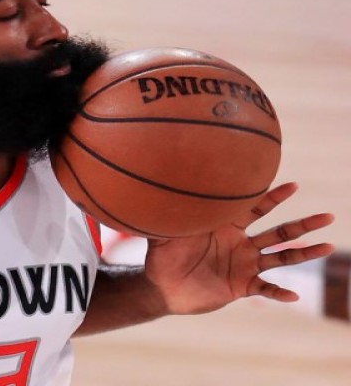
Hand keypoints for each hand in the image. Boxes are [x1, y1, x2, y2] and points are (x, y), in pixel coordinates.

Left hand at [145, 182, 334, 314]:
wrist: (162, 286)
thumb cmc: (162, 256)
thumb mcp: (165, 233)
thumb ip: (165, 214)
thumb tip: (152, 189)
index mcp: (226, 226)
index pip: (255, 208)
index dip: (274, 198)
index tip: (293, 185)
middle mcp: (241, 244)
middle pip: (278, 232)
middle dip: (303, 224)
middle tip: (327, 216)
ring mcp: (244, 265)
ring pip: (280, 257)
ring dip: (303, 253)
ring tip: (327, 247)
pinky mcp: (241, 286)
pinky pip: (264, 288)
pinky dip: (278, 292)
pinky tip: (292, 294)